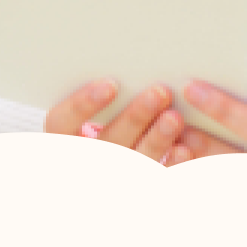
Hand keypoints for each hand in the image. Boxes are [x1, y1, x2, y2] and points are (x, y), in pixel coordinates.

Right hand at [44, 79, 242, 164]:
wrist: (108, 162)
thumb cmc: (98, 124)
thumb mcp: (91, 109)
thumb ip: (104, 92)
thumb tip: (131, 60)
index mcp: (61, 138)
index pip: (61, 122)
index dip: (83, 104)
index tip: (110, 84)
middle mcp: (83, 159)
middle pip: (106, 141)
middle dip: (134, 117)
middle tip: (159, 92)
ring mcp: (109, 176)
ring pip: (132, 161)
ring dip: (156, 139)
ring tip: (175, 117)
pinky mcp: (135, 186)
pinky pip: (154, 177)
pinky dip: (171, 164)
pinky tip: (185, 149)